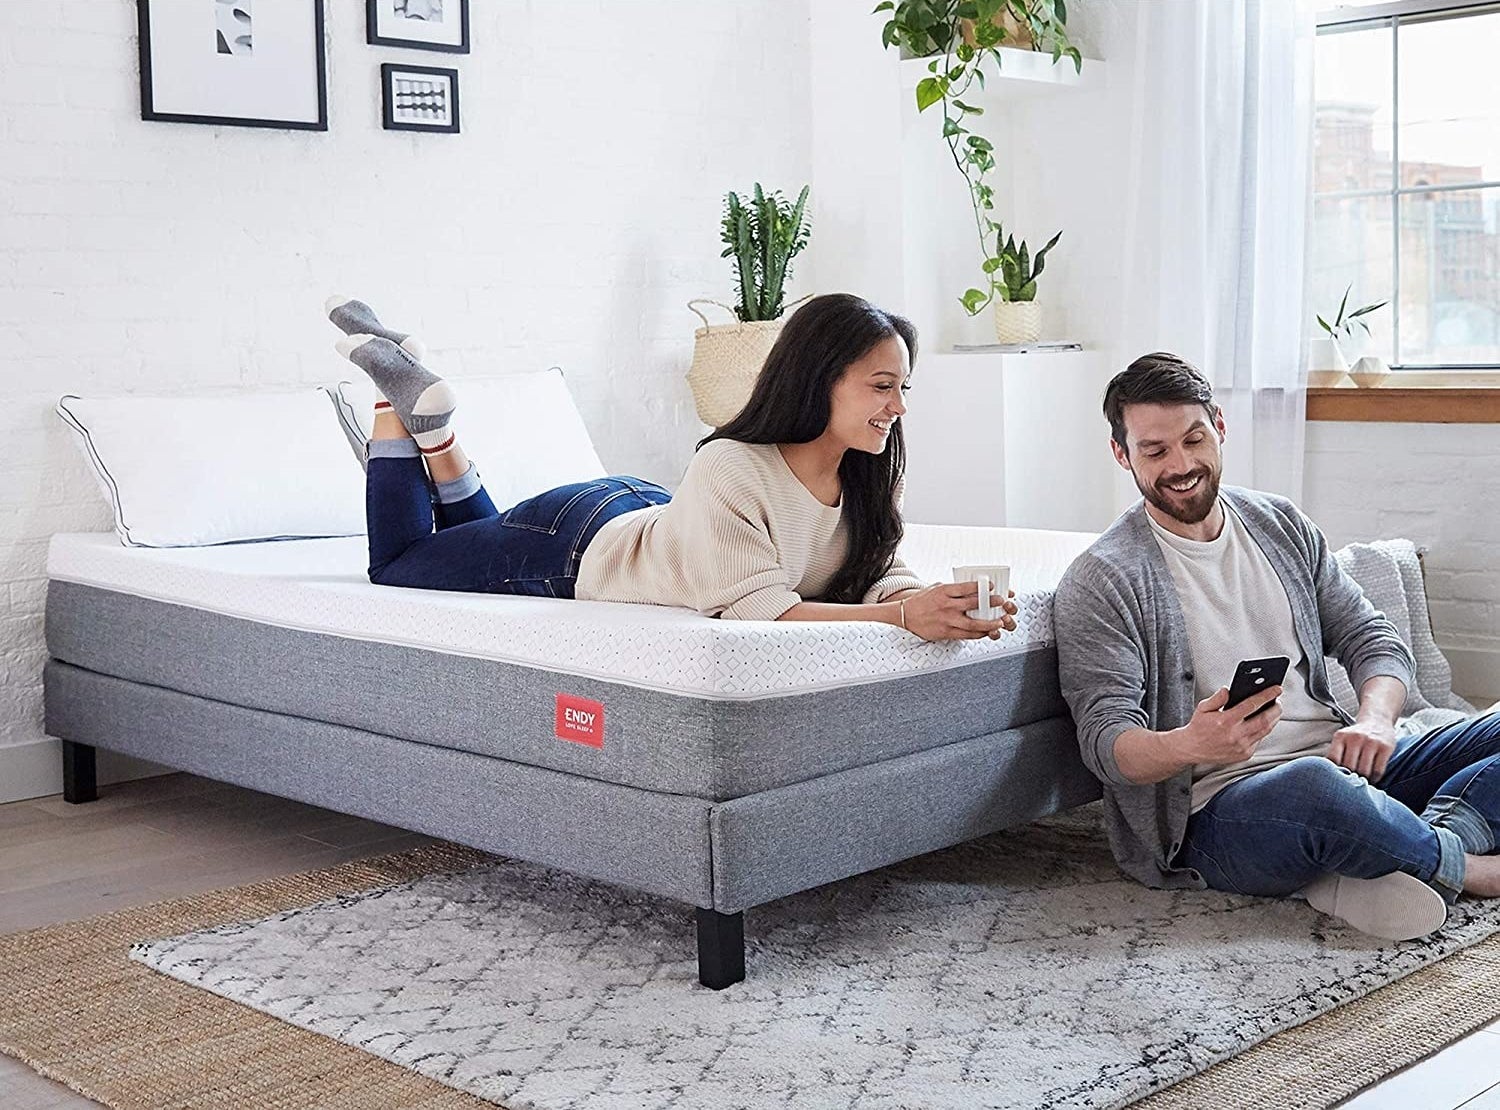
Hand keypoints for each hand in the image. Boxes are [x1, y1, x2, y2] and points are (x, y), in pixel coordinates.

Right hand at [899, 584, 1017, 641]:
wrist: (906, 615)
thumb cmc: (922, 601)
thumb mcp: (936, 588)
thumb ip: (953, 589)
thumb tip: (972, 588)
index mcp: (944, 592)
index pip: (966, 588)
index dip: (981, 587)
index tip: (992, 587)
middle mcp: (946, 606)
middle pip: (972, 604)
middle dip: (990, 603)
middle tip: (1001, 601)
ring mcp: (947, 620)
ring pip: (972, 624)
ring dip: (988, 624)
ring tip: (999, 622)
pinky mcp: (946, 632)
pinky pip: (966, 635)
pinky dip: (978, 634)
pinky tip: (986, 632)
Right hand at [1170, 685, 1282, 765]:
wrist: (1191, 749)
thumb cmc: (1198, 728)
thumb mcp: (1203, 708)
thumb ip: (1217, 698)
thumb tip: (1228, 690)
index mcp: (1225, 721)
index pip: (1251, 705)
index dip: (1266, 695)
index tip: (1276, 689)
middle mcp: (1235, 735)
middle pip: (1264, 720)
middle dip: (1275, 709)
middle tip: (1278, 701)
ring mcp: (1241, 746)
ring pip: (1265, 731)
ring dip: (1273, 720)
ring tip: (1274, 711)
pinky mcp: (1244, 754)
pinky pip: (1259, 740)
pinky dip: (1263, 730)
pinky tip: (1263, 723)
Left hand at [1329, 718, 1396, 780]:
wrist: (1377, 720)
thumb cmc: (1356, 736)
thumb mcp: (1342, 739)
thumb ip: (1336, 754)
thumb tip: (1327, 776)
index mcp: (1340, 736)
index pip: (1333, 759)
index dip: (1334, 773)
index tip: (1336, 781)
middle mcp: (1355, 738)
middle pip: (1349, 767)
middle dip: (1349, 778)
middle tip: (1350, 785)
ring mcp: (1371, 742)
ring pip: (1364, 770)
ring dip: (1363, 780)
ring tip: (1361, 783)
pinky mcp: (1385, 748)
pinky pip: (1378, 770)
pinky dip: (1375, 778)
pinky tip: (1372, 779)